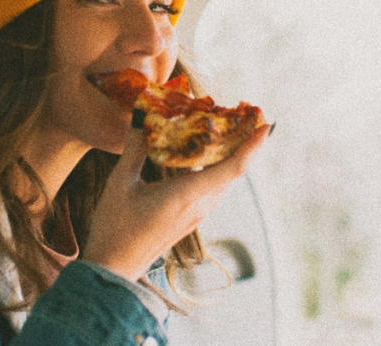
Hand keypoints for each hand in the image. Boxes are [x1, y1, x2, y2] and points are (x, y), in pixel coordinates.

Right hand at [81, 123, 269, 280]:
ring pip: (223, 179)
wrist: (114, 266)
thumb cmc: (115, 226)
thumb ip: (134, 148)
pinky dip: (215, 167)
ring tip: (227, 128)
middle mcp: (199, 205)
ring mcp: (197, 214)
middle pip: (232, 170)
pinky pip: (212, 188)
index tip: (265, 125)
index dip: (251, 146)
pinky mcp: (191, 219)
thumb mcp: (121, 182)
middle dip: (243, 141)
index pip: (232, 168)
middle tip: (245, 114)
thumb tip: (142, 115)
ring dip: (230, 154)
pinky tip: (201, 154)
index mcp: (186, 194)